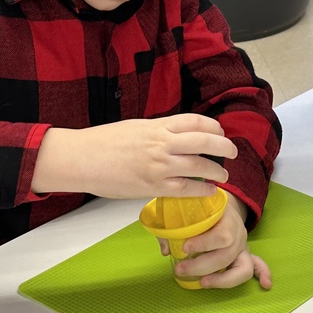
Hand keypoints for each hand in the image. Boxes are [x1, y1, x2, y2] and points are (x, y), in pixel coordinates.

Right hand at [32, 114, 236, 199]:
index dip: (213, 127)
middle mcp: (162, 143)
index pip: (195, 121)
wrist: (79, 158)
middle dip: (224, 146)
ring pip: (199, 165)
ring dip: (216, 170)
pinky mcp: (152, 186)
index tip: (219, 132)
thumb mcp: (134, 128)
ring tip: (223, 175)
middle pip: (204, 141)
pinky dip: (201, 189)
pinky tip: (209, 191)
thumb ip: (156, 132)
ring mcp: (158, 165)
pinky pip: (185, 188)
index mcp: (157, 126)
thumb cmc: (102, 142)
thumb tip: (174, 138)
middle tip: (232, 152)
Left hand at [163, 193, 271, 289]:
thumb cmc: (203, 207)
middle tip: (180, 269)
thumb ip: (175, 226)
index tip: (184, 247)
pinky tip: (265, 284)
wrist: (222, 204)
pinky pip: (258, 265)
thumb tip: (165, 249)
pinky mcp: (246, 255)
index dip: (203, 244)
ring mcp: (243, 246)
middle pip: (227, 256)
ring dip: (222, 280)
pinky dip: (263, 274)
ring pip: (242, 268)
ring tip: (203, 283)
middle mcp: (238, 234)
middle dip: (202, 266)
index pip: (221, 235)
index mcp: (226, 219)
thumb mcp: (189, 208)